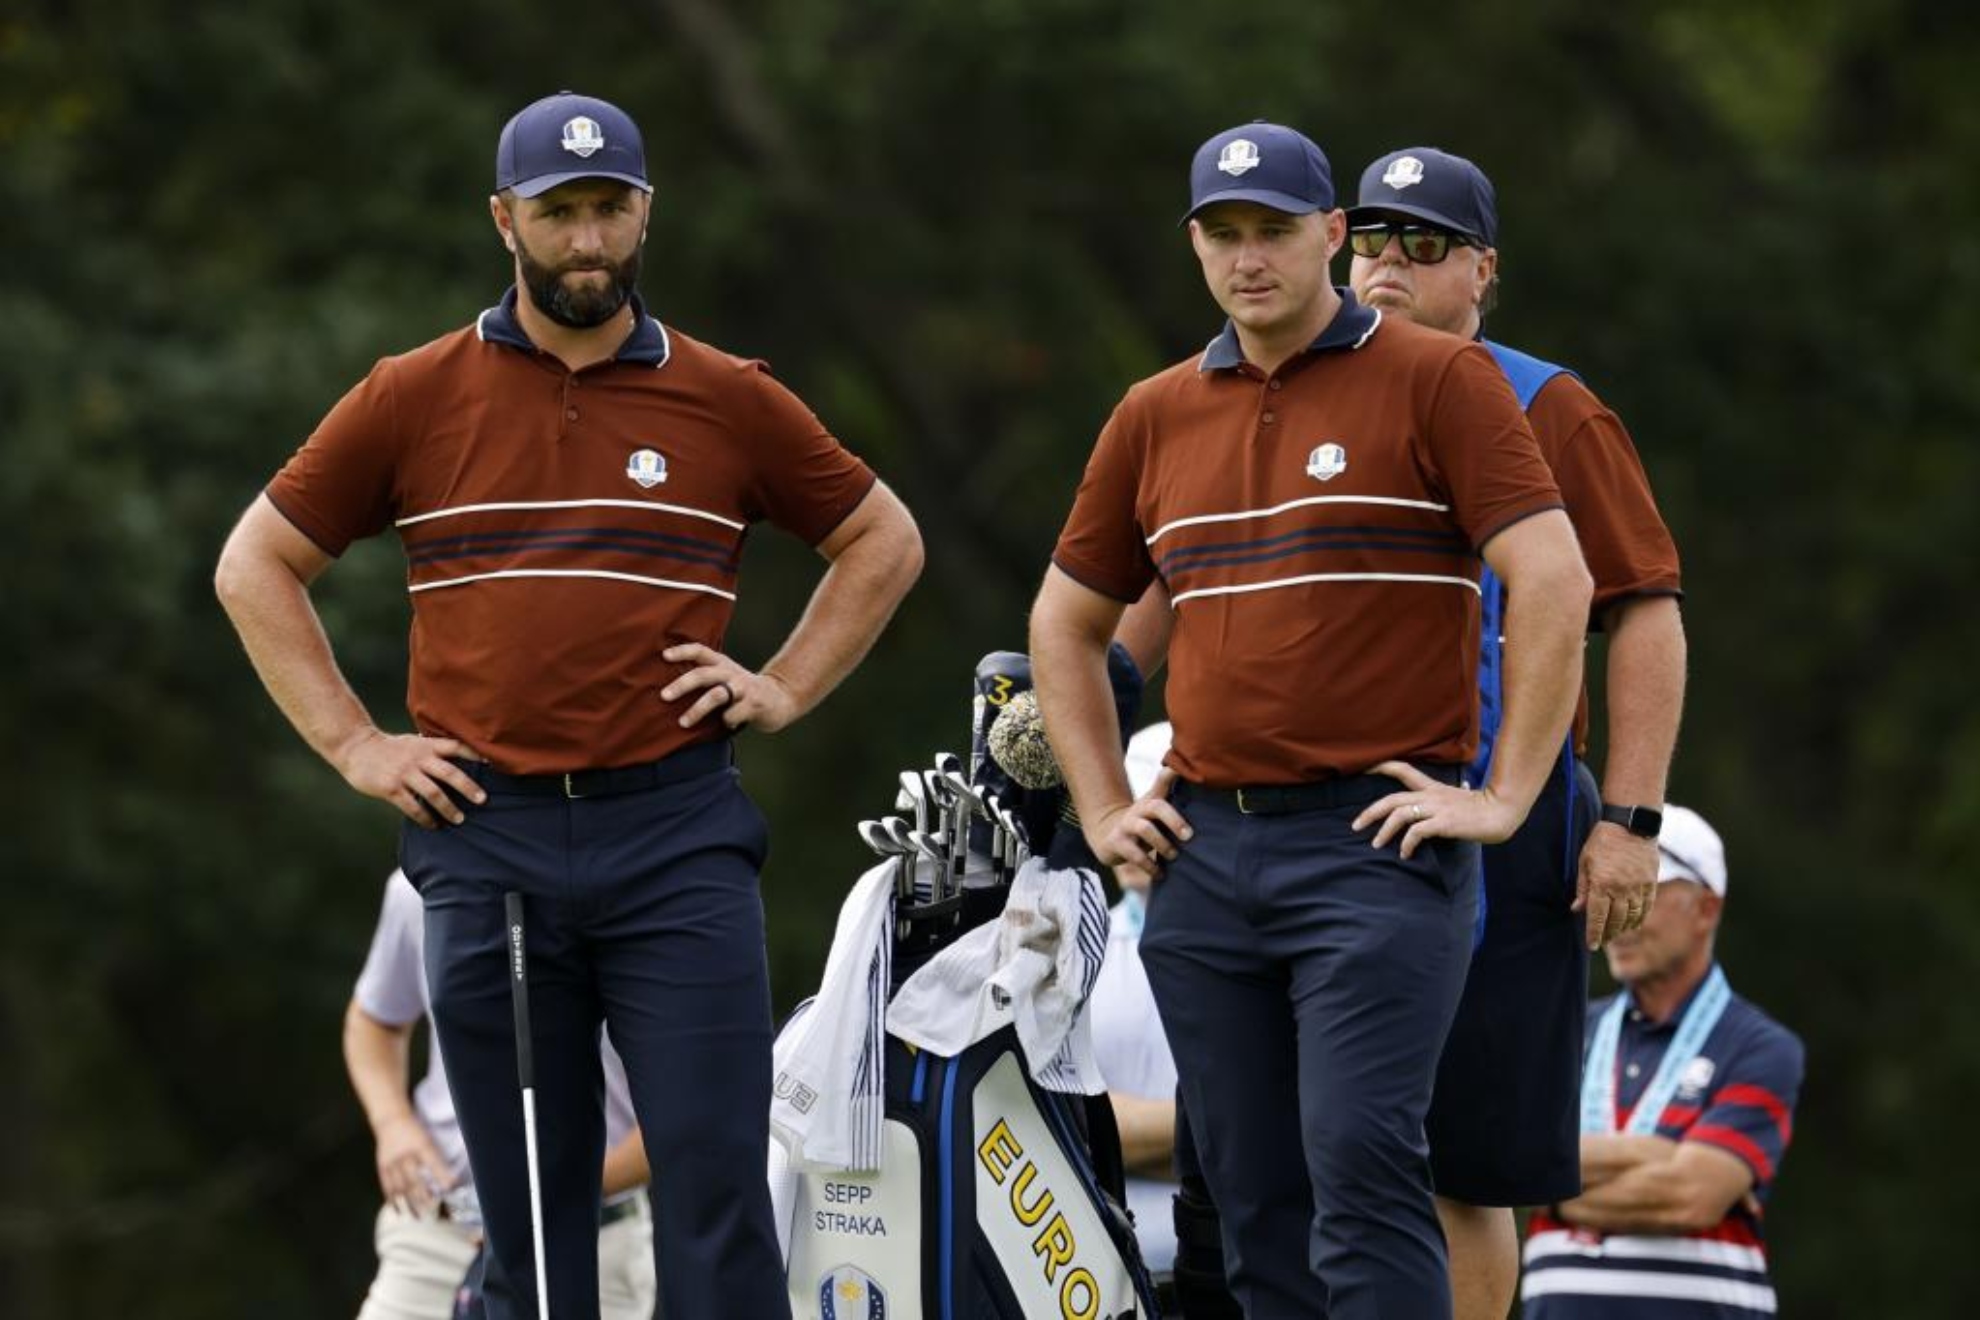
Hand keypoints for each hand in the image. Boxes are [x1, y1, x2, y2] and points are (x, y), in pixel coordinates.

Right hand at [334, 729, 485, 827]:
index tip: (492, 764)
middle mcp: (418, 758)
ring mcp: (404, 773)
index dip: (474, 754)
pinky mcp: (391, 788)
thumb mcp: (413, 742)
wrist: (356, 748)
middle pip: (449, 773)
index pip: (456, 747)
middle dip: (468, 787)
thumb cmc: (389, 747)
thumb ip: (433, 748)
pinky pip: (412, 806)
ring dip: (448, 808)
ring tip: (459, 820)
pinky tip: (433, 825)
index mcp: (426, 745)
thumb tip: (459, 754)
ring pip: (433, 793)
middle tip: (483, 800)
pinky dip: (425, 818)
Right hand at [373, 1112, 454, 1215]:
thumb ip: (435, 1158)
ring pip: (400, 1186)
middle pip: (414, 1179)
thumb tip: (448, 1179)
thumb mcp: (428, 1139)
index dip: (441, 1174)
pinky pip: (387, 1186)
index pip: (432, 1161)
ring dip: (409, 1203)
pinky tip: (398, 1211)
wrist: (390, 1121)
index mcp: (420, 1145)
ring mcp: (391, 1162)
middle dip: (423, 1195)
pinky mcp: (382, 1167)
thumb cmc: (414, 1132)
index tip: (451, 1187)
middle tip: (432, 1208)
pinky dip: (392, 1200)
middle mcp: (405, 1155)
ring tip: (418, 1217)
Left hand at [662, 644, 799, 732]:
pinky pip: (732, 715)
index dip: (682, 651)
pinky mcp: (754, 704)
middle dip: (681, 685)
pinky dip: (725, 721)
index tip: (664, 656)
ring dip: (697, 710)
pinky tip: (727, 724)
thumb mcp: (725, 676)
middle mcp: (731, 673)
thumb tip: (670, 688)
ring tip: (683, 722)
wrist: (781, 697)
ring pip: (716, 695)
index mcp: (722, 664)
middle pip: (703, 674)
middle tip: (664, 696)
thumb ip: (706, 677)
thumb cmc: (743, 691)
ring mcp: (743, 688)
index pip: (700, 651)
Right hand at [1086, 768, 1189, 890]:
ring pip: (1145, 830)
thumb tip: (1184, 775)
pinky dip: (1150, 866)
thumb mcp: (1154, 809)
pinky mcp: (1116, 843)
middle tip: (1189, 836)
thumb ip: (1169, 795)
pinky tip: (1160, 874)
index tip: (1181, 773)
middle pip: (1156, 807)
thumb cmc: (1142, 823)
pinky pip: (1135, 855)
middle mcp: (1138, 810)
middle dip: (1174, 820)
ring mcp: (1125, 826)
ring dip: (1163, 844)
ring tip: (1174, 856)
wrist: (1107, 836)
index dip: (1171, 776)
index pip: (1162, 784)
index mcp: (1150, 801)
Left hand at [1354, 761, 1523, 857]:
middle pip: (1391, 799)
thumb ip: (1453, 794)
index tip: (1364, 769)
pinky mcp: (1443, 823)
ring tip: (1377, 844)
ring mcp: (1436, 808)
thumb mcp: (1462, 796)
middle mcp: (1430, 795)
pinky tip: (1405, 854)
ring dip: (1384, 831)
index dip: (1383, 766)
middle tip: (1356, 826)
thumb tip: (1463, 787)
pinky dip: (1406, 844)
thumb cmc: (1483, 807)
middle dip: (1370, 812)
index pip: (1403, 770)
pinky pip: (1416, 832)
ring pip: (1400, 815)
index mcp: (1433, 787)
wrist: (1501, 813)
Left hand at [1574, 822, 1658, 949]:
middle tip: (1601, 940)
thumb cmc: (1602, 841)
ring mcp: (1638, 887)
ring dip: (1623, 929)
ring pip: (1632, 917)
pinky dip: (1639, 919)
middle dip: (1607, 934)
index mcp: (1602, 884)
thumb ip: (1582, 887)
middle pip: (1615, 921)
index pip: (1597, 917)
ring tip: (1615, 933)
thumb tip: (1576, 909)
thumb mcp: (1585, 861)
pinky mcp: (1651, 883)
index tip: (1591, 945)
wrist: (1631, 824)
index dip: (1594, 934)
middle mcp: (1621, 889)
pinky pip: (1646, 908)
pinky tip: (1633, 923)